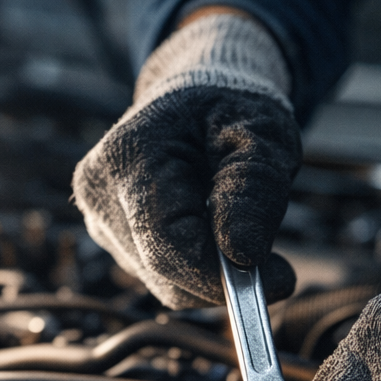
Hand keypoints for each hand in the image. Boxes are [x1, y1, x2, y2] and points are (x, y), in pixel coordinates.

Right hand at [72, 13, 300, 308]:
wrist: (195, 97)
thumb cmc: (231, 111)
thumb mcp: (262, 134)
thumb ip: (254, 190)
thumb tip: (243, 255)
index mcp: (129, 155)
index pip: (168, 245)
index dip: (222, 276)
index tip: (282, 278)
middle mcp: (98, 191)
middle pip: (165, 272)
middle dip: (225, 276)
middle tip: (277, 262)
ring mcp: (98, 217)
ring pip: (164, 283)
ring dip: (213, 273)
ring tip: (236, 223)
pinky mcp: (109, 236)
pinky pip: (160, 277)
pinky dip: (197, 269)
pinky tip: (212, 229)